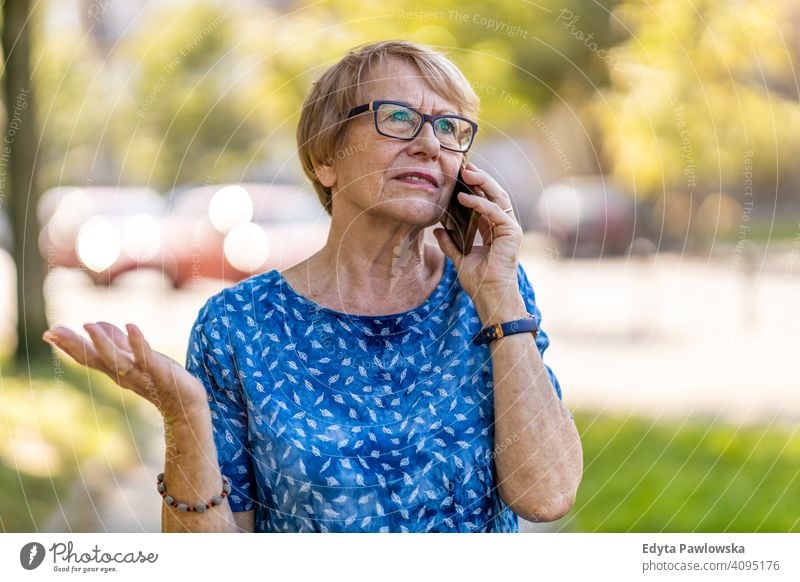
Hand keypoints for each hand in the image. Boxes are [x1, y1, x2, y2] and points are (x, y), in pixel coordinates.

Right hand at [42, 322, 207, 424]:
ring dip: (102, 342)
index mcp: (116, 370)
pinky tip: (131, 326)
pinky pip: (146, 356)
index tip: (48, 333)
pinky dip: (138, 342)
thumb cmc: (160, 379)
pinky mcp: (159, 372)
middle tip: (53, 331)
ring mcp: (140, 374)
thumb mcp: (135, 357)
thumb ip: (117, 343)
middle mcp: (123, 374)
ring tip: (89, 325)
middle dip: (74, 345)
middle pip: (94, 359)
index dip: (69, 345)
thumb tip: (97, 325)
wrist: (186, 403)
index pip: (88, 356)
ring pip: (116, 359)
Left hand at [433, 161, 522, 300]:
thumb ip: (450, 243)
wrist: (489, 296)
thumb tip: (438, 230)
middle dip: (480, 178)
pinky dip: (479, 203)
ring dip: (482, 183)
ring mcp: (510, 229)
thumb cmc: (479, 281)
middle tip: (464, 166)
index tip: (460, 175)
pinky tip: (463, 198)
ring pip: (498, 197)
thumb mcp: (459, 258)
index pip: (486, 201)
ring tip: (465, 173)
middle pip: (494, 194)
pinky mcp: (511, 233)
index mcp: (494, 230)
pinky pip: (494, 212)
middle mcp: (504, 227)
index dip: (475, 187)